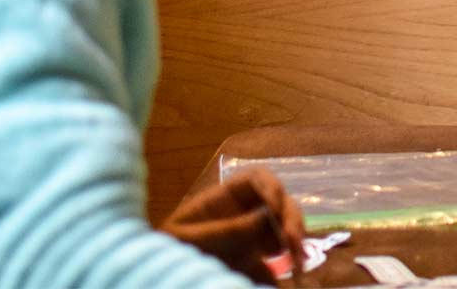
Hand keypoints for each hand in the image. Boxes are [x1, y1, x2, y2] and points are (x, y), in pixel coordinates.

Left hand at [160, 167, 304, 282]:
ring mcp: (249, 238)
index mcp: (224, 199)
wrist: (159, 279)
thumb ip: (228, 228)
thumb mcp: (191, 238)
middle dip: (291, 219)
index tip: (277, 209)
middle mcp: (242, 214)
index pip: (257, 179)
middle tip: (294, 242)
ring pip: (284, 228)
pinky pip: (277, 260)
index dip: (273, 187)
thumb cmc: (166, 253)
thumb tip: (268, 216)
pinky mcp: (252, 263)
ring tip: (297, 262)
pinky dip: (288, 266)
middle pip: (279, 203)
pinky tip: (288, 277)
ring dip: (296, 242)